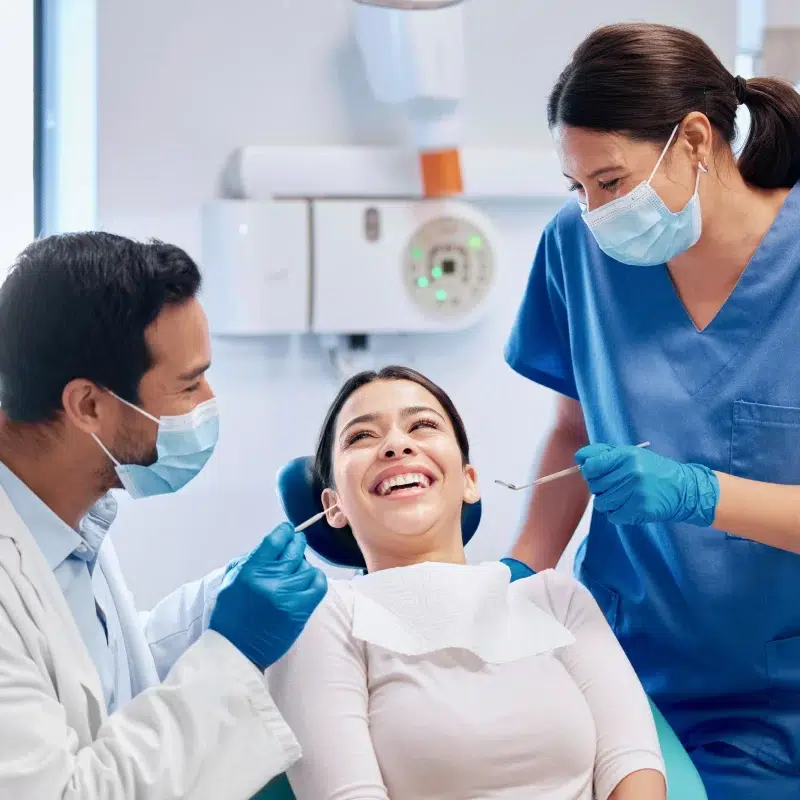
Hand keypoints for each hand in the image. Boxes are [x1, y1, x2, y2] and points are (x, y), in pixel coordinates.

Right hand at [210, 523, 327, 670]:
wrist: (236, 650)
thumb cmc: (231, 615)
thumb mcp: (231, 581)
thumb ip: (251, 560)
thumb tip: (273, 544)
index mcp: (251, 571)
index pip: (275, 540)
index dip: (285, 531)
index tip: (287, 530)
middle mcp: (271, 581)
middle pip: (295, 550)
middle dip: (296, 543)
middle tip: (295, 545)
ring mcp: (288, 595)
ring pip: (307, 567)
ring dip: (302, 566)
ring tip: (295, 571)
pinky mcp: (300, 610)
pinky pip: (319, 585)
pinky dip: (316, 579)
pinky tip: (308, 581)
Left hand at [575, 444, 718, 526]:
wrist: (684, 489)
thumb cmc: (654, 470)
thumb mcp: (633, 454)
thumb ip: (605, 454)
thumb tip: (579, 457)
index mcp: (627, 456)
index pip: (591, 465)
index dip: (589, 471)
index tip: (595, 473)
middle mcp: (631, 473)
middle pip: (595, 485)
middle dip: (599, 487)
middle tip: (613, 486)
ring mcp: (636, 492)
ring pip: (601, 502)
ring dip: (608, 502)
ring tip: (622, 497)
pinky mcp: (640, 510)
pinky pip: (613, 516)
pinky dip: (617, 513)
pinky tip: (628, 506)